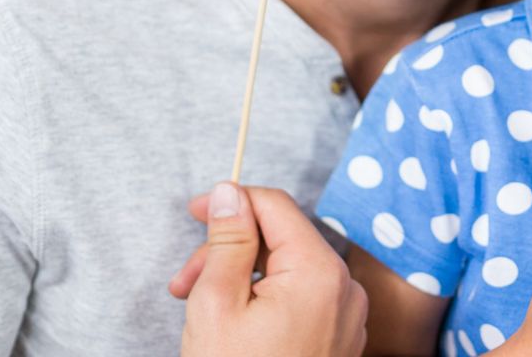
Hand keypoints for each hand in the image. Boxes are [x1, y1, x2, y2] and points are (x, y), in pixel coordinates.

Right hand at [173, 182, 367, 356]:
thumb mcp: (218, 303)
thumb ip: (227, 239)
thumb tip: (229, 192)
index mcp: (320, 271)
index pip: (275, 205)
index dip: (231, 201)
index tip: (193, 210)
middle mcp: (345, 287)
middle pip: (280, 238)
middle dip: (228, 250)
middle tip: (184, 282)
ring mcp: (348, 316)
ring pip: (287, 268)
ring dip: (241, 276)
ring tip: (200, 306)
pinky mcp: (341, 338)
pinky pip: (302, 297)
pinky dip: (265, 298)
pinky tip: (232, 322)